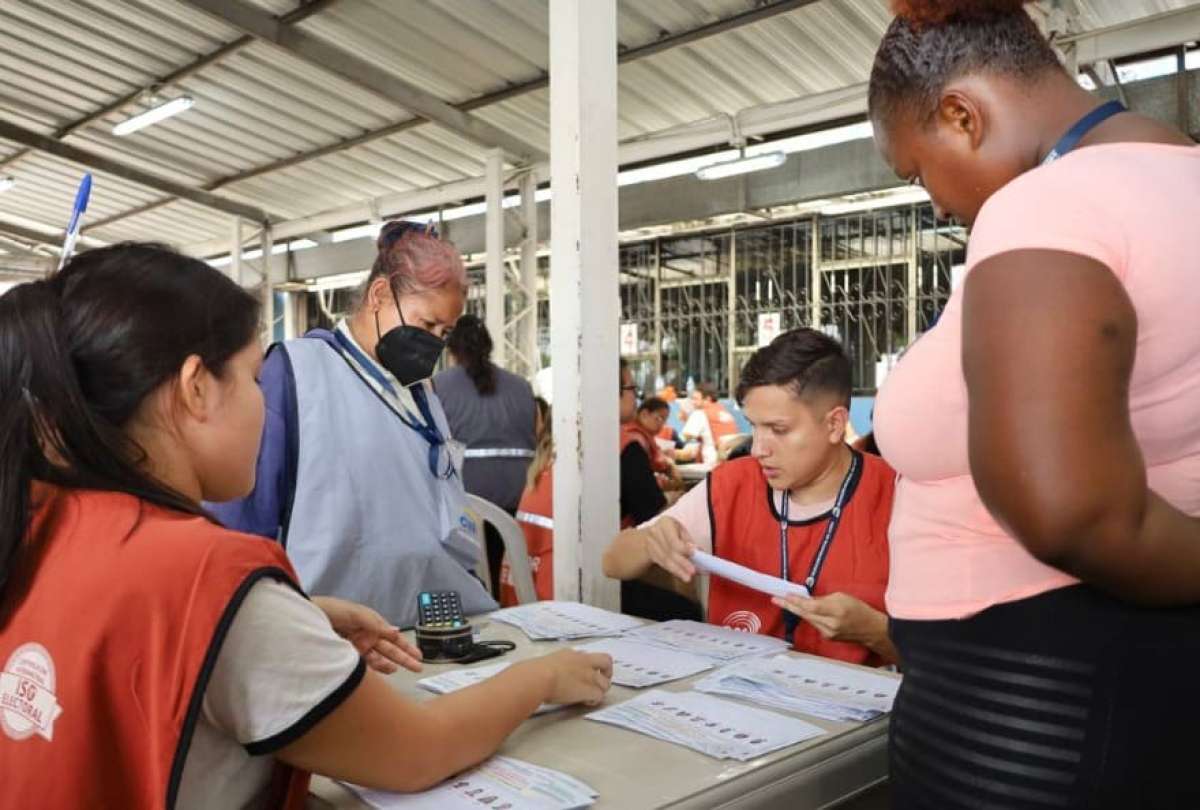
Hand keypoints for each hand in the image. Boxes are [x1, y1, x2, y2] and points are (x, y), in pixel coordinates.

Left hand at [313, 596, 422, 673]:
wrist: (307, 619)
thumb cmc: (332, 610)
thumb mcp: (357, 613)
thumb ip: (376, 624)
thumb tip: (396, 632)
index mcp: (371, 623)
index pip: (393, 636)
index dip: (406, 645)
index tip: (418, 654)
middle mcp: (367, 636)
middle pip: (389, 649)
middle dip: (404, 657)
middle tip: (418, 667)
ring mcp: (358, 647)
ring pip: (380, 658)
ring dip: (391, 664)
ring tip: (402, 670)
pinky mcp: (348, 657)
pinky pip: (366, 664)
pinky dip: (377, 668)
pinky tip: (387, 670)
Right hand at [530, 650, 612, 706]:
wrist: (539, 677)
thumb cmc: (536, 671)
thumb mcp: (546, 662)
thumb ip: (553, 664)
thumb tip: (545, 671)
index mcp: (571, 654)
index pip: (587, 656)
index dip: (589, 665)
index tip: (583, 672)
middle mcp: (583, 662)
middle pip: (606, 661)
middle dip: (607, 671)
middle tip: (600, 681)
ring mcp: (588, 675)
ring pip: (605, 682)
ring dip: (600, 690)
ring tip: (590, 697)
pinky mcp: (589, 689)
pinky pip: (600, 695)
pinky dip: (595, 700)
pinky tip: (587, 702)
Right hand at [643, 517, 696, 581]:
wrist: (653, 533)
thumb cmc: (670, 530)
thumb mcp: (680, 529)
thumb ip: (688, 540)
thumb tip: (698, 551)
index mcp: (665, 523)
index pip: (673, 538)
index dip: (684, 548)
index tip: (693, 553)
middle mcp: (655, 533)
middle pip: (669, 551)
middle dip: (682, 563)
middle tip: (692, 570)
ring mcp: (650, 544)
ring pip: (665, 560)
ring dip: (677, 570)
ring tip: (687, 577)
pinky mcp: (650, 555)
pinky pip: (663, 564)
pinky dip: (673, 570)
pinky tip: (681, 575)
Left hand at [771, 592, 887, 646]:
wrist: (871, 629)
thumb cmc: (859, 610)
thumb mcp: (842, 596)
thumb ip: (823, 598)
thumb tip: (808, 600)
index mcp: (836, 611)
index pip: (811, 606)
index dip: (796, 601)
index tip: (785, 596)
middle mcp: (831, 624)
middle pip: (805, 614)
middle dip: (789, 606)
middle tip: (775, 599)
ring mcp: (828, 633)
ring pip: (808, 619)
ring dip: (798, 610)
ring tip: (786, 602)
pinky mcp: (827, 637)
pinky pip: (814, 624)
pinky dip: (809, 616)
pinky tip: (806, 611)